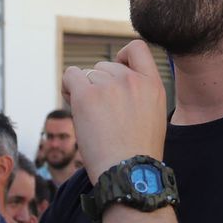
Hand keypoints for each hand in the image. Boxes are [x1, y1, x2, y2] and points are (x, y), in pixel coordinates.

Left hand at [61, 40, 167, 180]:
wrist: (129, 174)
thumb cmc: (137, 155)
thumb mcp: (152, 116)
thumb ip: (138, 95)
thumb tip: (111, 84)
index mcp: (153, 85)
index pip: (137, 49)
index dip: (122, 57)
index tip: (115, 74)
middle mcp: (132, 80)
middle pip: (105, 66)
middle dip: (98, 83)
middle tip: (98, 111)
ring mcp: (110, 85)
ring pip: (88, 73)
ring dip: (84, 89)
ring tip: (90, 117)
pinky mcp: (87, 95)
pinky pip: (70, 75)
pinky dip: (68, 86)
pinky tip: (73, 102)